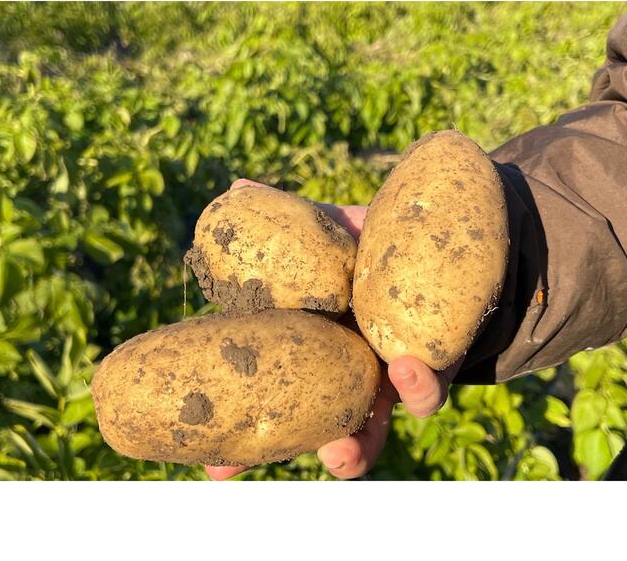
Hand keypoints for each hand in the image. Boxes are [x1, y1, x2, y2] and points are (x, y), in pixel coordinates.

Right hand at [204, 179, 462, 480]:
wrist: (449, 238)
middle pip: (318, 428)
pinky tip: (406, 369)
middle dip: (285, 454)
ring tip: (339, 453)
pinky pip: (428, 385)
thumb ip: (291, 222)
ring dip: (357, 446)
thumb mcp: (332, 232)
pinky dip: (418, 383)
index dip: (239, 437)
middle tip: (256, 468)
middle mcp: (350, 372)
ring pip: (373, 427)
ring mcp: (391, 376)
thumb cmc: (379, 242)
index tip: (210, 467)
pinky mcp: (439, 364)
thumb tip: (235, 190)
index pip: (273, 395)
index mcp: (314, 347)